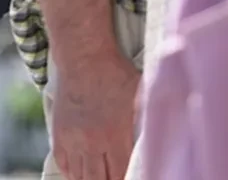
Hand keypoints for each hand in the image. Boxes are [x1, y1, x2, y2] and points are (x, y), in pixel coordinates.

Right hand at [48, 51, 139, 179]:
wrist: (84, 59)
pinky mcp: (59, 135)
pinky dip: (74, 174)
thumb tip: (168, 131)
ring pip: (81, 176)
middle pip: (100, 179)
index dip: (130, 178)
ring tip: (104, 179)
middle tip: (121, 179)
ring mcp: (73, 141)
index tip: (138, 176)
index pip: (122, 172)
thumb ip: (149, 117)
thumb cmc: (118, 73)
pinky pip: (65, 165)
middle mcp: (93, 142)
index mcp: (116, 134)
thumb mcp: (142, 94)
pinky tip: (84, 175)